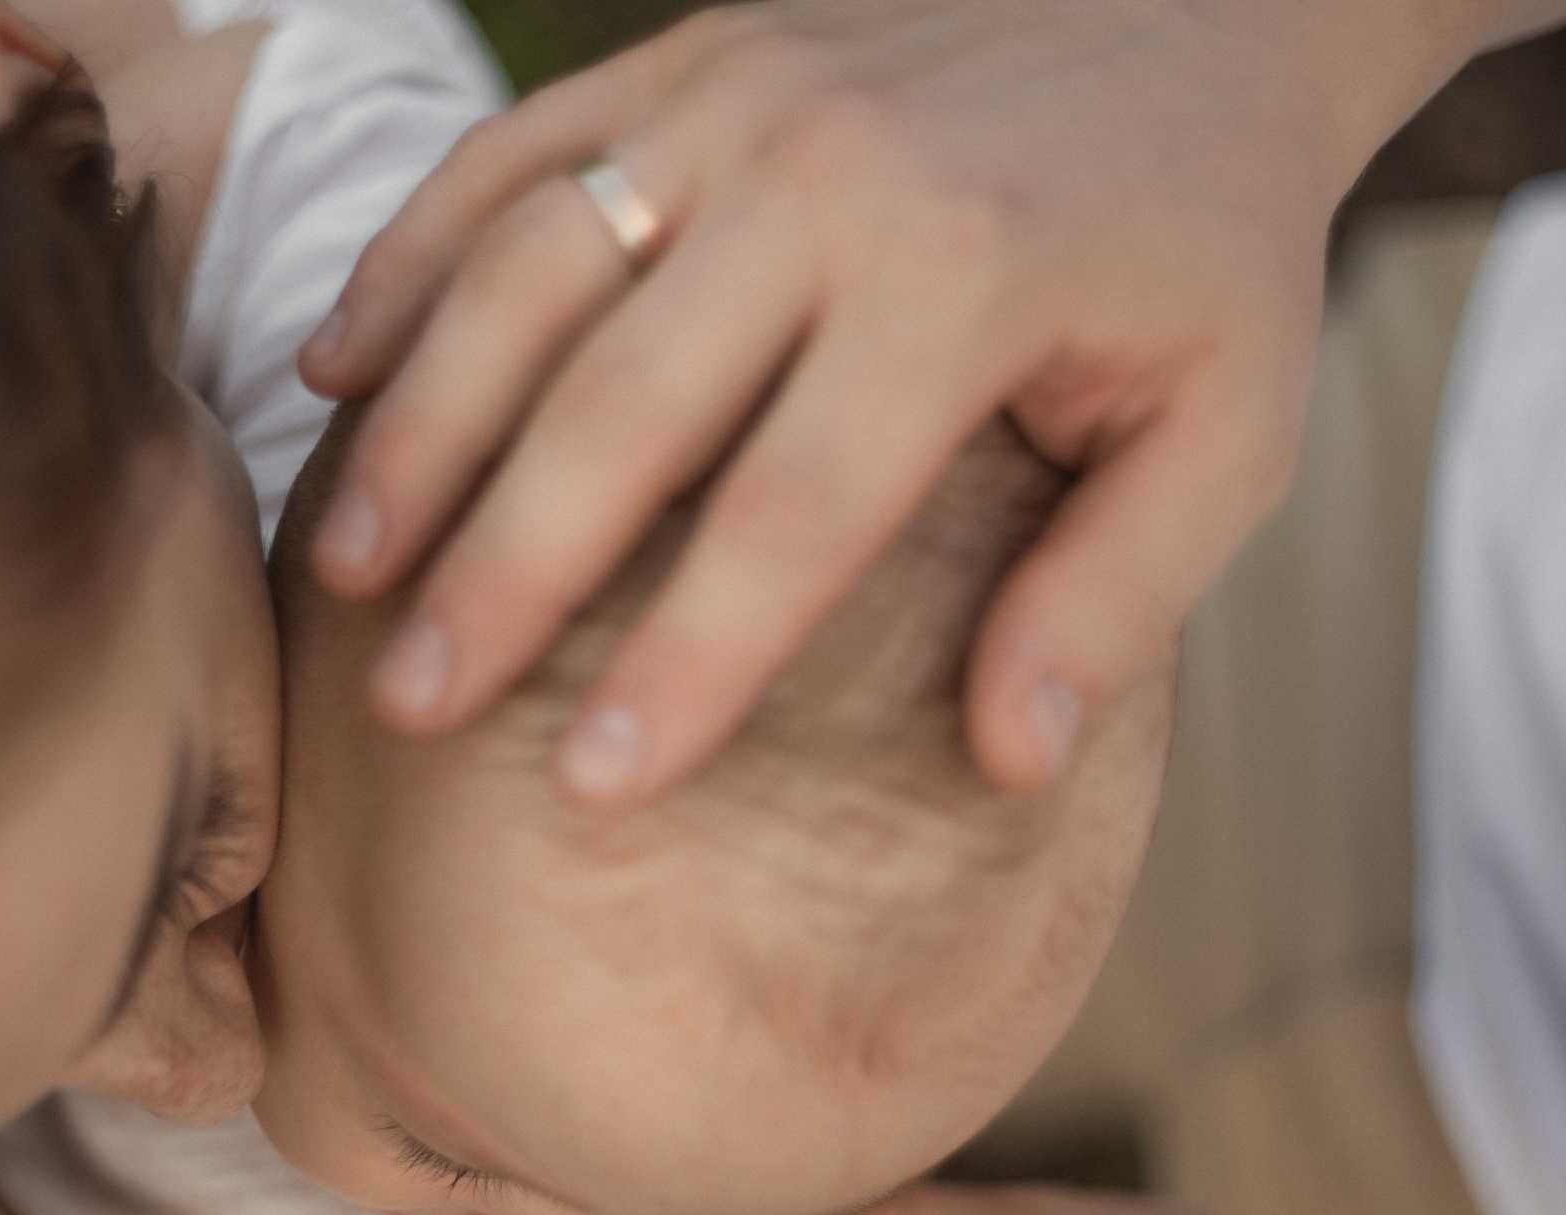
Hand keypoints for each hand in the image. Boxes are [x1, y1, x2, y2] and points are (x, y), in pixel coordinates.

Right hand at [300, 0, 1510, 801]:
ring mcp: (740, 94)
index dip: (687, 658)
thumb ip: (1120, 595)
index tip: (592, 786)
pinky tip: (334, 373)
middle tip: (409, 704)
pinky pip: (512, 155)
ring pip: (529, 269)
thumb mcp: (1231, 432)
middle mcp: (831, 172)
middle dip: (501, 568)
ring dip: (422, 424)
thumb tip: (1009, 762)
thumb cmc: (1206, 253)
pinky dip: (409, 258)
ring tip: (342, 570)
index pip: (793, 510)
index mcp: (971, 274)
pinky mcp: (687, 56)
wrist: (1202, 10)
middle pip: (620, 399)